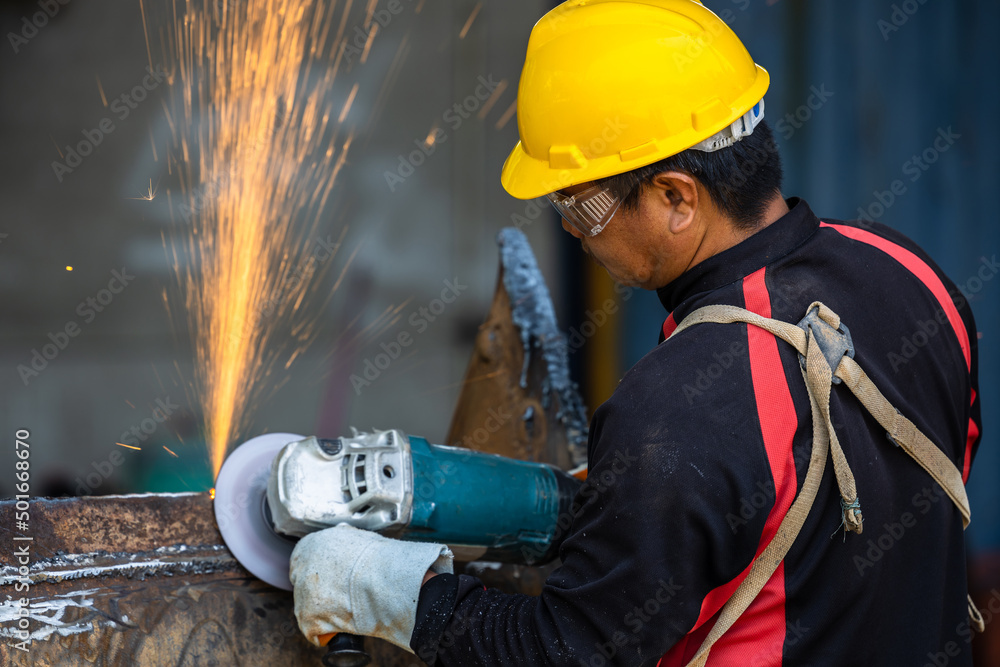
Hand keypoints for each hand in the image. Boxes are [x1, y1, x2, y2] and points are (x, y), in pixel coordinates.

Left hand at [289, 524, 452, 651]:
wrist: (384, 577)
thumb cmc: (379, 558)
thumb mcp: (357, 539)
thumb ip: (342, 544)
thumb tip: (345, 542)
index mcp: (311, 545)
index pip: (303, 562)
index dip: (319, 574)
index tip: (331, 580)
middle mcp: (302, 567)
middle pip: (303, 585)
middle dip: (319, 593)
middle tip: (340, 597)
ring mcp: (302, 593)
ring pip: (307, 609)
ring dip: (323, 613)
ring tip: (347, 611)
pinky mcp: (308, 616)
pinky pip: (313, 631)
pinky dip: (328, 632)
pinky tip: (343, 626)